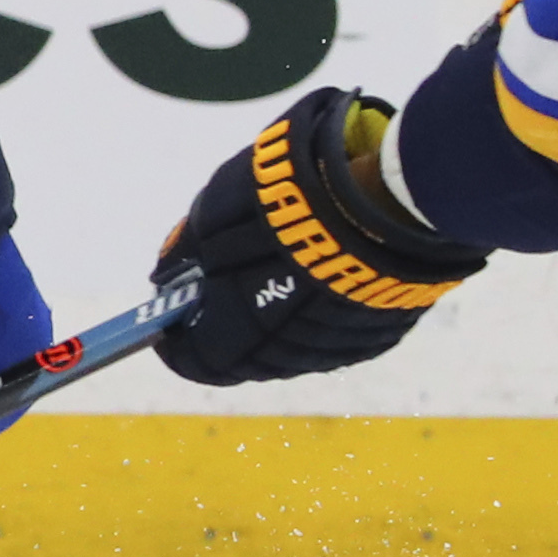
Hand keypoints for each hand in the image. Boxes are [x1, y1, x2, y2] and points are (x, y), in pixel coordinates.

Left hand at [150, 86, 489, 384]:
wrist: (392, 195)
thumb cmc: (292, 200)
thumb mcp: (218, 211)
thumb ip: (188, 250)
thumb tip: (165, 277)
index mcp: (240, 329)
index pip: (198, 361)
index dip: (180, 344)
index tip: (172, 322)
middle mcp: (291, 351)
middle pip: (248, 357)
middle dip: (229, 327)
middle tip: (223, 287)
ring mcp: (342, 344)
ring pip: (296, 349)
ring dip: (276, 321)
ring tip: (276, 269)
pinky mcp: (382, 331)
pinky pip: (340, 335)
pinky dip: (320, 314)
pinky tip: (319, 277)